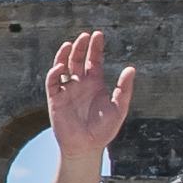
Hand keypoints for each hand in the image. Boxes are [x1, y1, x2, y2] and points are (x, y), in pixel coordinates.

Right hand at [45, 28, 137, 163]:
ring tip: (70, 44)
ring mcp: (67, 90)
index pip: (93, 60)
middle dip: (80, 47)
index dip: (95, 47)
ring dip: (65, 55)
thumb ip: (124, 89)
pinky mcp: (55, 99)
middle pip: (77, 59)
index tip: (98, 34)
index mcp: (95, 84)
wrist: (87, 147)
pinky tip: (61, 66)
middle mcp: (79, 84)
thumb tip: (131, 69)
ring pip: (63, 66)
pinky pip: (52, 82)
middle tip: (84, 36)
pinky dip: (54, 72)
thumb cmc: (104, 130)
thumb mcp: (119, 108)